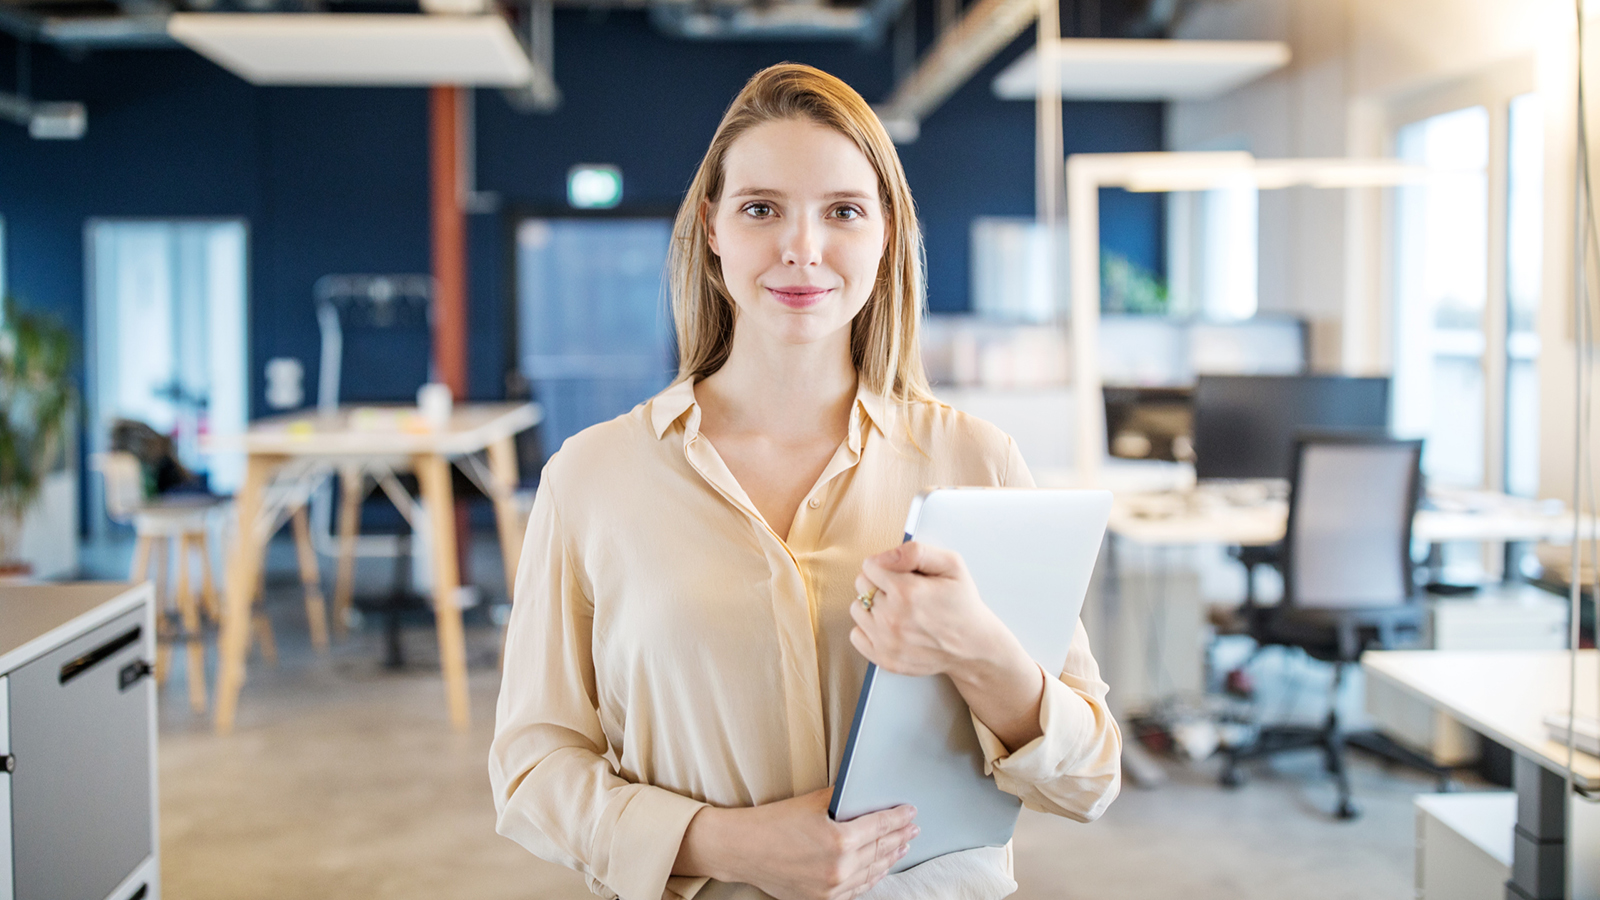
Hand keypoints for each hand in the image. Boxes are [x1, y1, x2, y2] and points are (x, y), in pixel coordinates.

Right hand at [675, 788, 916, 899]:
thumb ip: (843, 799)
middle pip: (881, 850)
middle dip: (900, 836)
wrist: (743, 850)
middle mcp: (840, 868)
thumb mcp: (813, 802)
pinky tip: (880, 869)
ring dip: (891, 858)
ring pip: (872, 872)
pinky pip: (856, 889)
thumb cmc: (774, 822)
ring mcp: (832, 888)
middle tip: (914, 827)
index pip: (881, 826)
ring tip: (903, 846)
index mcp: (840, 840)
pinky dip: (871, 877)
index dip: (899, 817)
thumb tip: (865, 793)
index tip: (911, 811)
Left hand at [851, 542, 1046, 751]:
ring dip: (872, 606)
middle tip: (901, 591)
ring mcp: (887, 641)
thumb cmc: (963, 604)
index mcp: (906, 592)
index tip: (900, 574)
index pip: (869, 566)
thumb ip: (915, 551)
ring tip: (896, 609)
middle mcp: (892, 618)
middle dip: (878, 583)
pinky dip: (868, 630)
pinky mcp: (885, 659)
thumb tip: (884, 557)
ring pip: (857, 609)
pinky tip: (889, 627)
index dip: (885, 566)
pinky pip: (856, 636)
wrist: (974, 646)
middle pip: (861, 586)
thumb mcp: (951, 564)